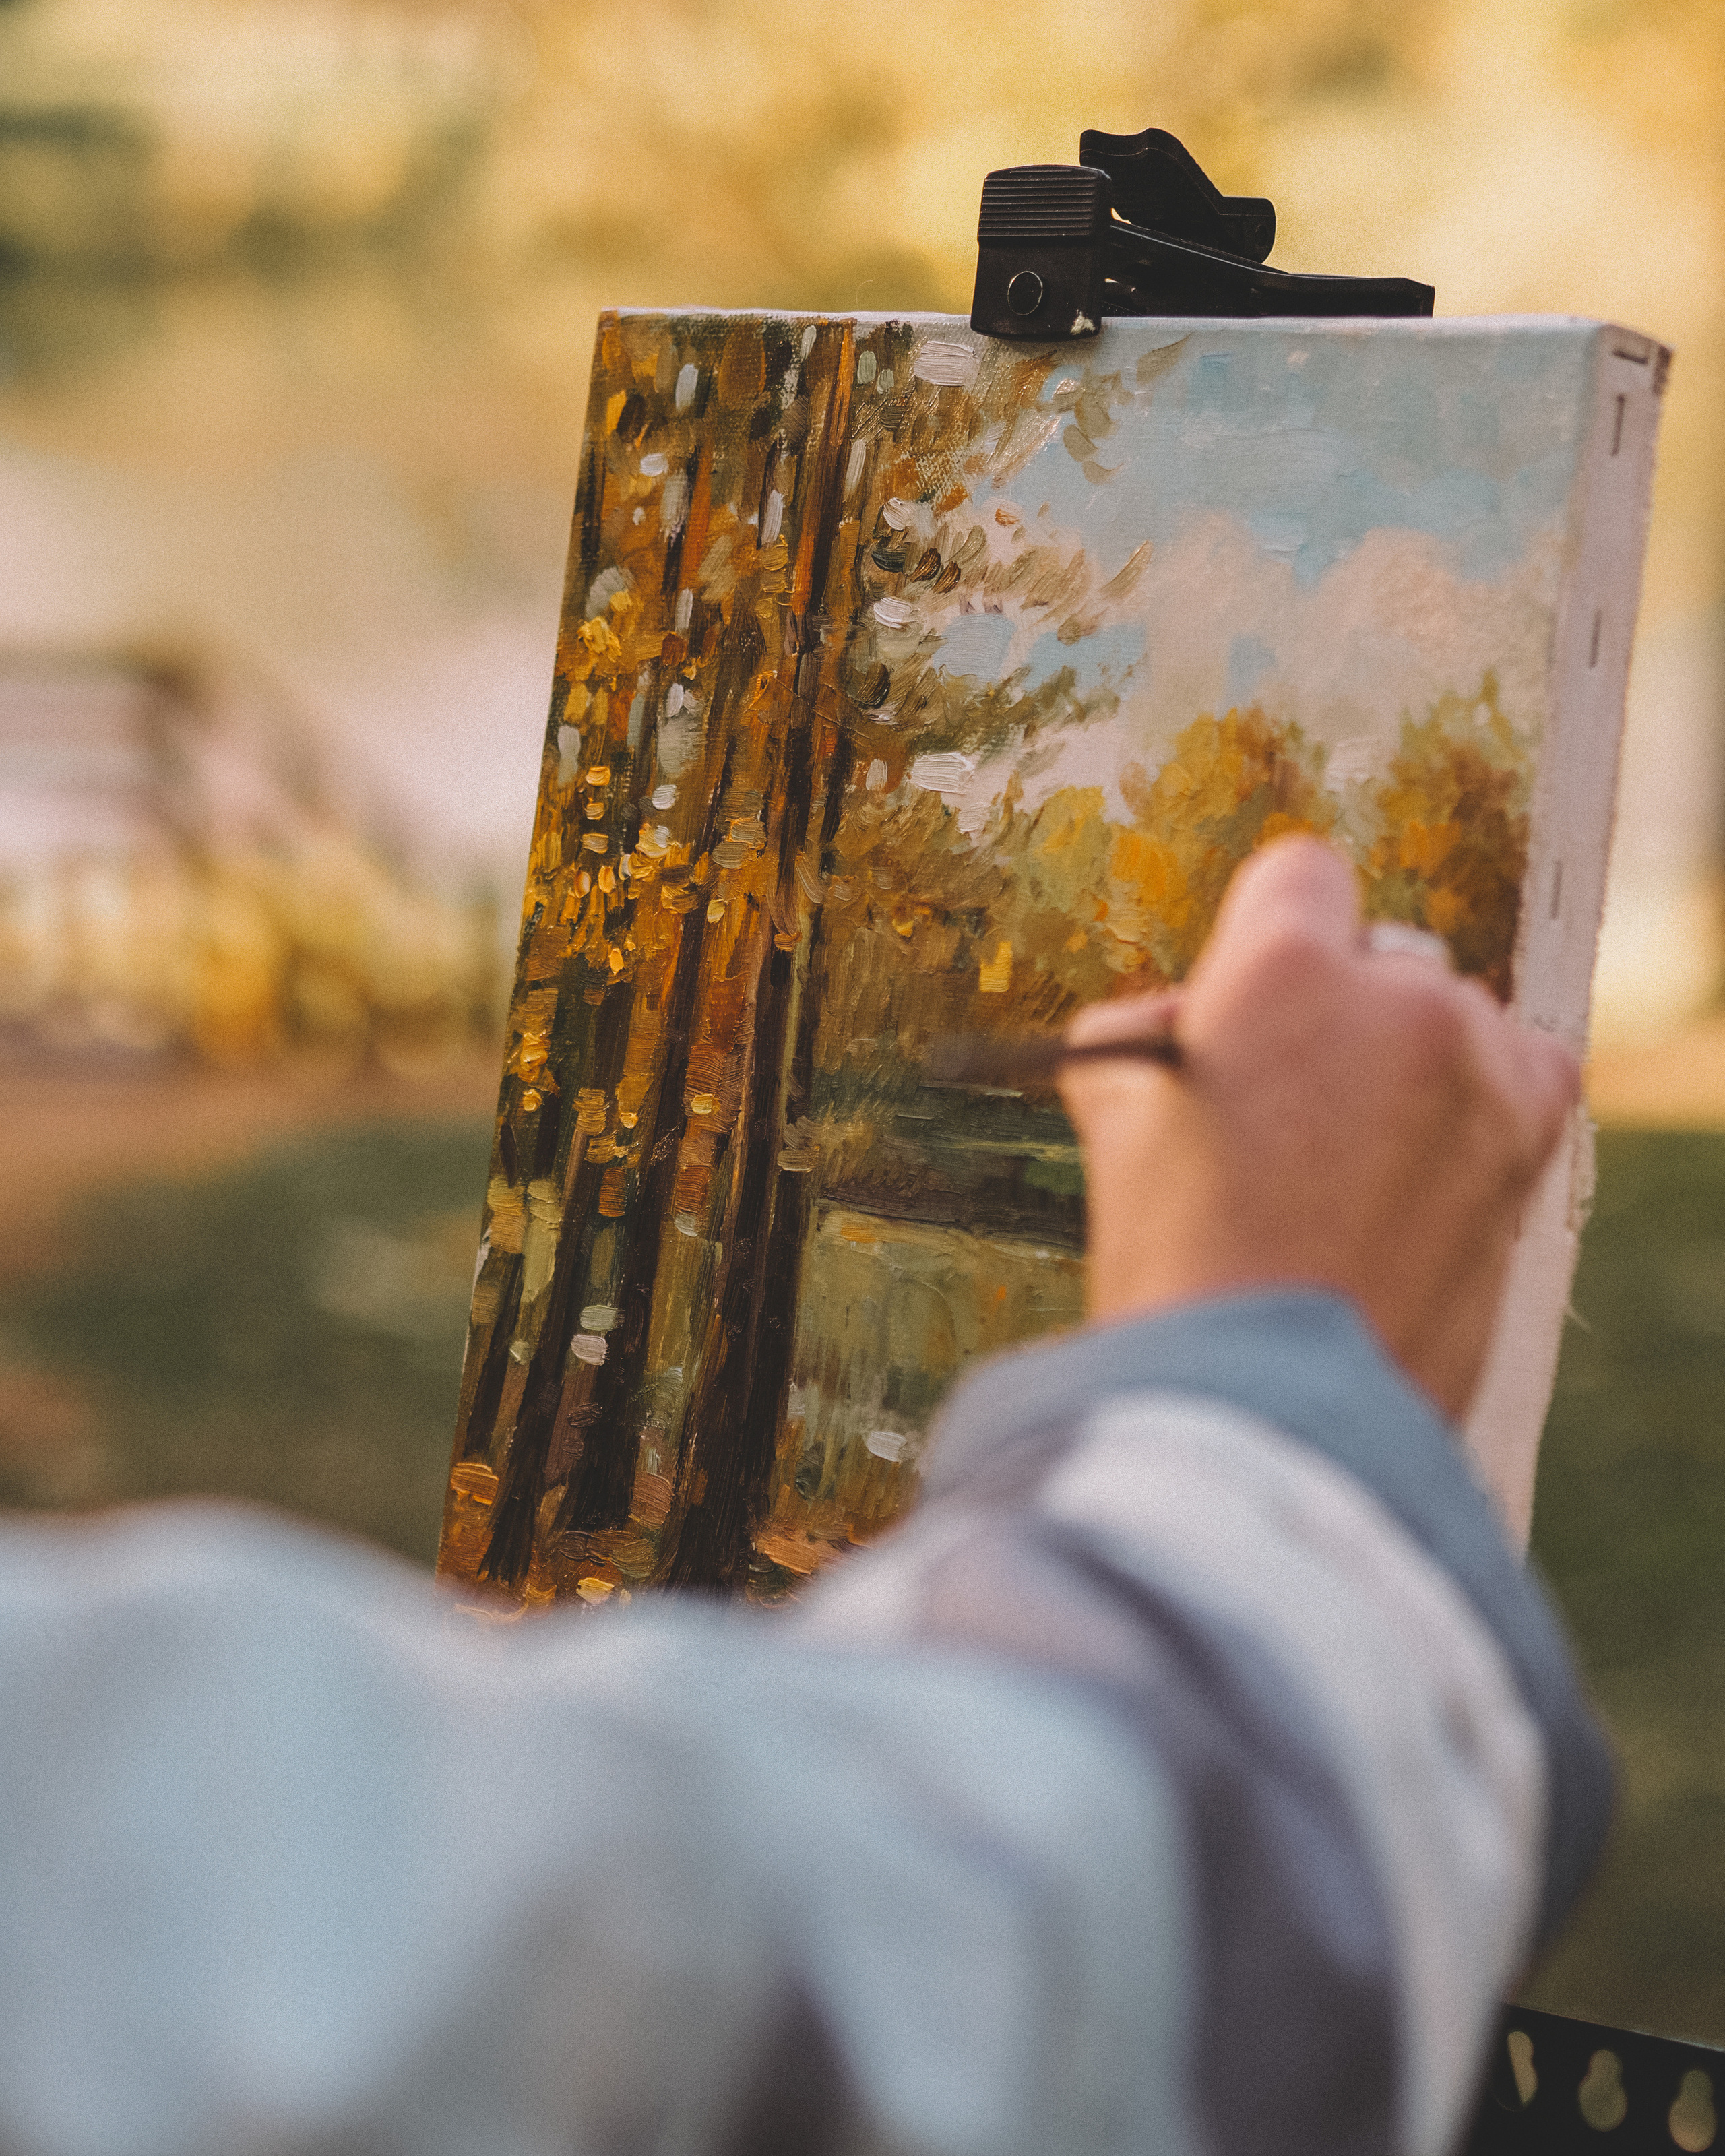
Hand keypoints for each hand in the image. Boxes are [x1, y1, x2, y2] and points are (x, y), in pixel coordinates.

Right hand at [1059, 836, 1579, 1422]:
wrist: (1267, 1394)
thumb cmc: (1175, 1259)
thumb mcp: (1115, 1117)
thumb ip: (1143, 1031)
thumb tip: (1177, 1021)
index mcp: (1284, 968)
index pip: (1302, 873)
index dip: (1272, 931)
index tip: (1257, 996)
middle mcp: (1399, 994)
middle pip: (1380, 959)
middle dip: (1340, 1016)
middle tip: (1291, 1111)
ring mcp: (1477, 1065)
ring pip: (1454, 1017)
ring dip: (1414, 1061)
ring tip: (1356, 1165)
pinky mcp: (1529, 1136)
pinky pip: (1522, 1071)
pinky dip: (1484, 1100)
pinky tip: (1429, 1166)